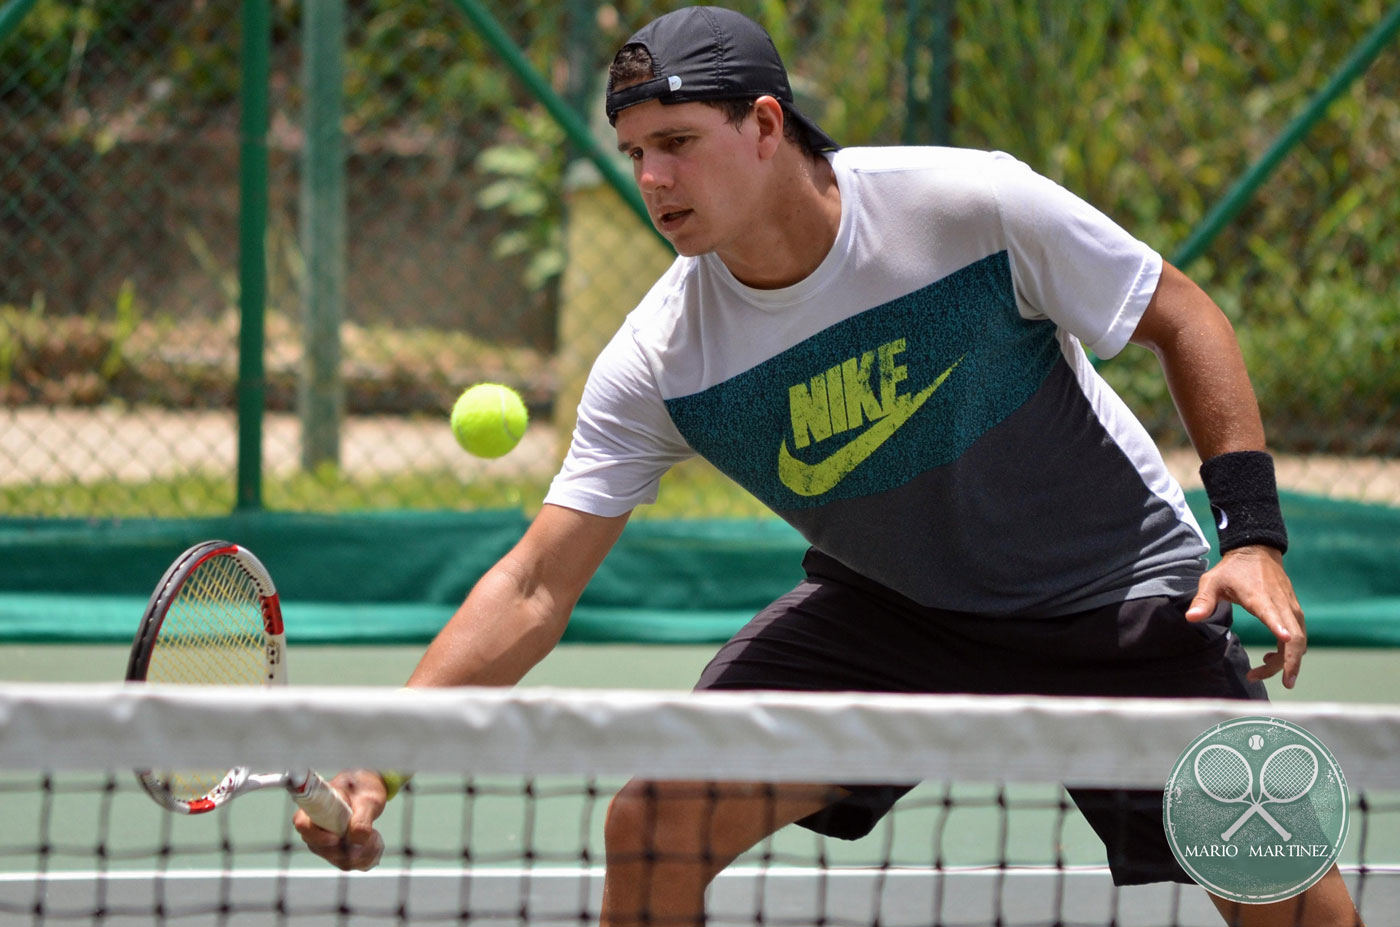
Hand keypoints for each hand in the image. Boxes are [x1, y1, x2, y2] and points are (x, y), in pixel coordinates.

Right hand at [293, 769, 386, 870]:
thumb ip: (362, 818)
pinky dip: (367, 858)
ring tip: (376, 835)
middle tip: (373, 834)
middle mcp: (314, 828)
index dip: (318, 836)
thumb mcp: (367, 799)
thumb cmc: (363, 790)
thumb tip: (357, 840)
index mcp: (315, 806)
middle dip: (351, 847)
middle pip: (323, 849)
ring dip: (364, 853)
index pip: (303, 824)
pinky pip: (349, 864)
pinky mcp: (336, 853)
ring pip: (340, 860)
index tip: (336, 839)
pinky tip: (375, 843)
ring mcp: (323, 843)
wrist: (367, 793)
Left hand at [1185, 545, 1304, 687]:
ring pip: (1299, 640)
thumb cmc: (1232, 569)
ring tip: (1261, 672)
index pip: (1273, 614)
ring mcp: (1291, 608)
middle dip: (1291, 662)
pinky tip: (1269, 658)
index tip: (1284, 640)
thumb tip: (1191, 618)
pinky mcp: (1294, 611)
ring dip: (1288, 660)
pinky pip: (1298, 636)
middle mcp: (1281, 604)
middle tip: (1284, 683)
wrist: (1257, 551)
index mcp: (1261, 597)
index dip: (1279, 627)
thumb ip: (1203, 600)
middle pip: (1295, 637)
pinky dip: (1289, 651)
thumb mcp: (1212, 580)